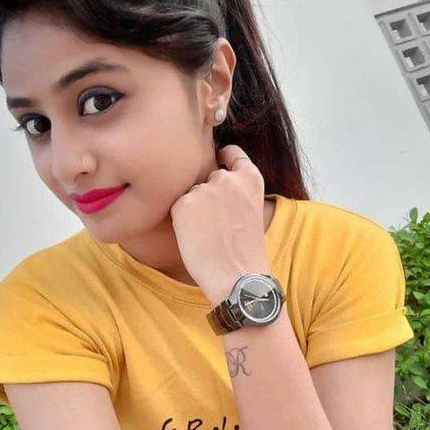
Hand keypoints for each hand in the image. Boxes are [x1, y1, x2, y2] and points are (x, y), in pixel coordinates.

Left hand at [169, 144, 270, 303]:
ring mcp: (204, 189)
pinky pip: (177, 208)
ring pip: (192, 195)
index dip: (223, 157)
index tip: (218, 159)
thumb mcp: (251, 210)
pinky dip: (182, 222)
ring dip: (194, 209)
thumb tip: (211, 184)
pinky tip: (196, 238)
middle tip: (216, 224)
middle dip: (208, 195)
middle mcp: (227, 177)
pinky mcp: (183, 204)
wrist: (238, 276)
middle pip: (208, 179)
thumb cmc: (245, 251)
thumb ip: (236, 191)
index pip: (232, 153)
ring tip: (209, 235)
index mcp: (251, 178)